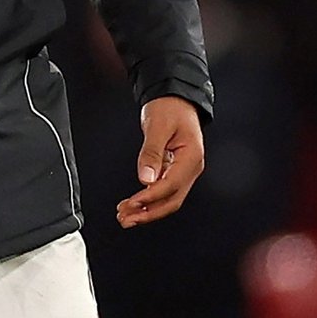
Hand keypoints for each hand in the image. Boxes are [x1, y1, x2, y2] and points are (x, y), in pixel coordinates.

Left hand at [117, 95, 205, 228]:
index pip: (171, 186)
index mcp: (192, 158)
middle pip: (172, 200)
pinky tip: (133, 205)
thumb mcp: (157, 126)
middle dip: (149, 213)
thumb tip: (145, 179)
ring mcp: (183, 171)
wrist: (174, 98)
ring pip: (167, 199)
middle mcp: (191, 168)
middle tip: (125, 219)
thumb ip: (151, 153)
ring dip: (147, 210)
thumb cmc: (169, 108)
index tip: (132, 204)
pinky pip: (162, 190)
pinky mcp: (174, 170)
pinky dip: (148, 199)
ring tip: (125, 217)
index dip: (151, 197)